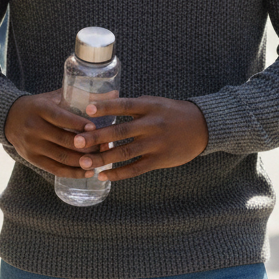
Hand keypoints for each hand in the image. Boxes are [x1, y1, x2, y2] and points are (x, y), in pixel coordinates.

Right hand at [4, 89, 103, 177]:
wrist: (8, 118)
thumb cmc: (39, 106)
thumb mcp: (54, 97)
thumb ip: (80, 95)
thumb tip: (114, 92)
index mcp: (40, 109)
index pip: (61, 118)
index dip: (78, 124)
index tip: (95, 128)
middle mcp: (34, 128)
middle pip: (63, 140)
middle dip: (86, 145)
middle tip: (105, 145)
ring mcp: (32, 146)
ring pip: (61, 157)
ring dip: (83, 160)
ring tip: (101, 159)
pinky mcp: (32, 159)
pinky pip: (55, 169)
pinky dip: (73, 172)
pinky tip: (88, 171)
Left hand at [73, 97, 208, 181]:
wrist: (202, 126)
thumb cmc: (171, 112)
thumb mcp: (154, 102)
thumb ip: (131, 105)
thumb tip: (102, 103)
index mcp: (148, 107)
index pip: (124, 105)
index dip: (105, 107)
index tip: (86, 109)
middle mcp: (151, 124)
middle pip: (120, 131)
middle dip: (97, 137)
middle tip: (76, 141)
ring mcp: (155, 143)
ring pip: (125, 153)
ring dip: (103, 158)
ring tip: (83, 163)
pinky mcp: (159, 160)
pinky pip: (135, 169)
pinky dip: (118, 174)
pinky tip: (103, 176)